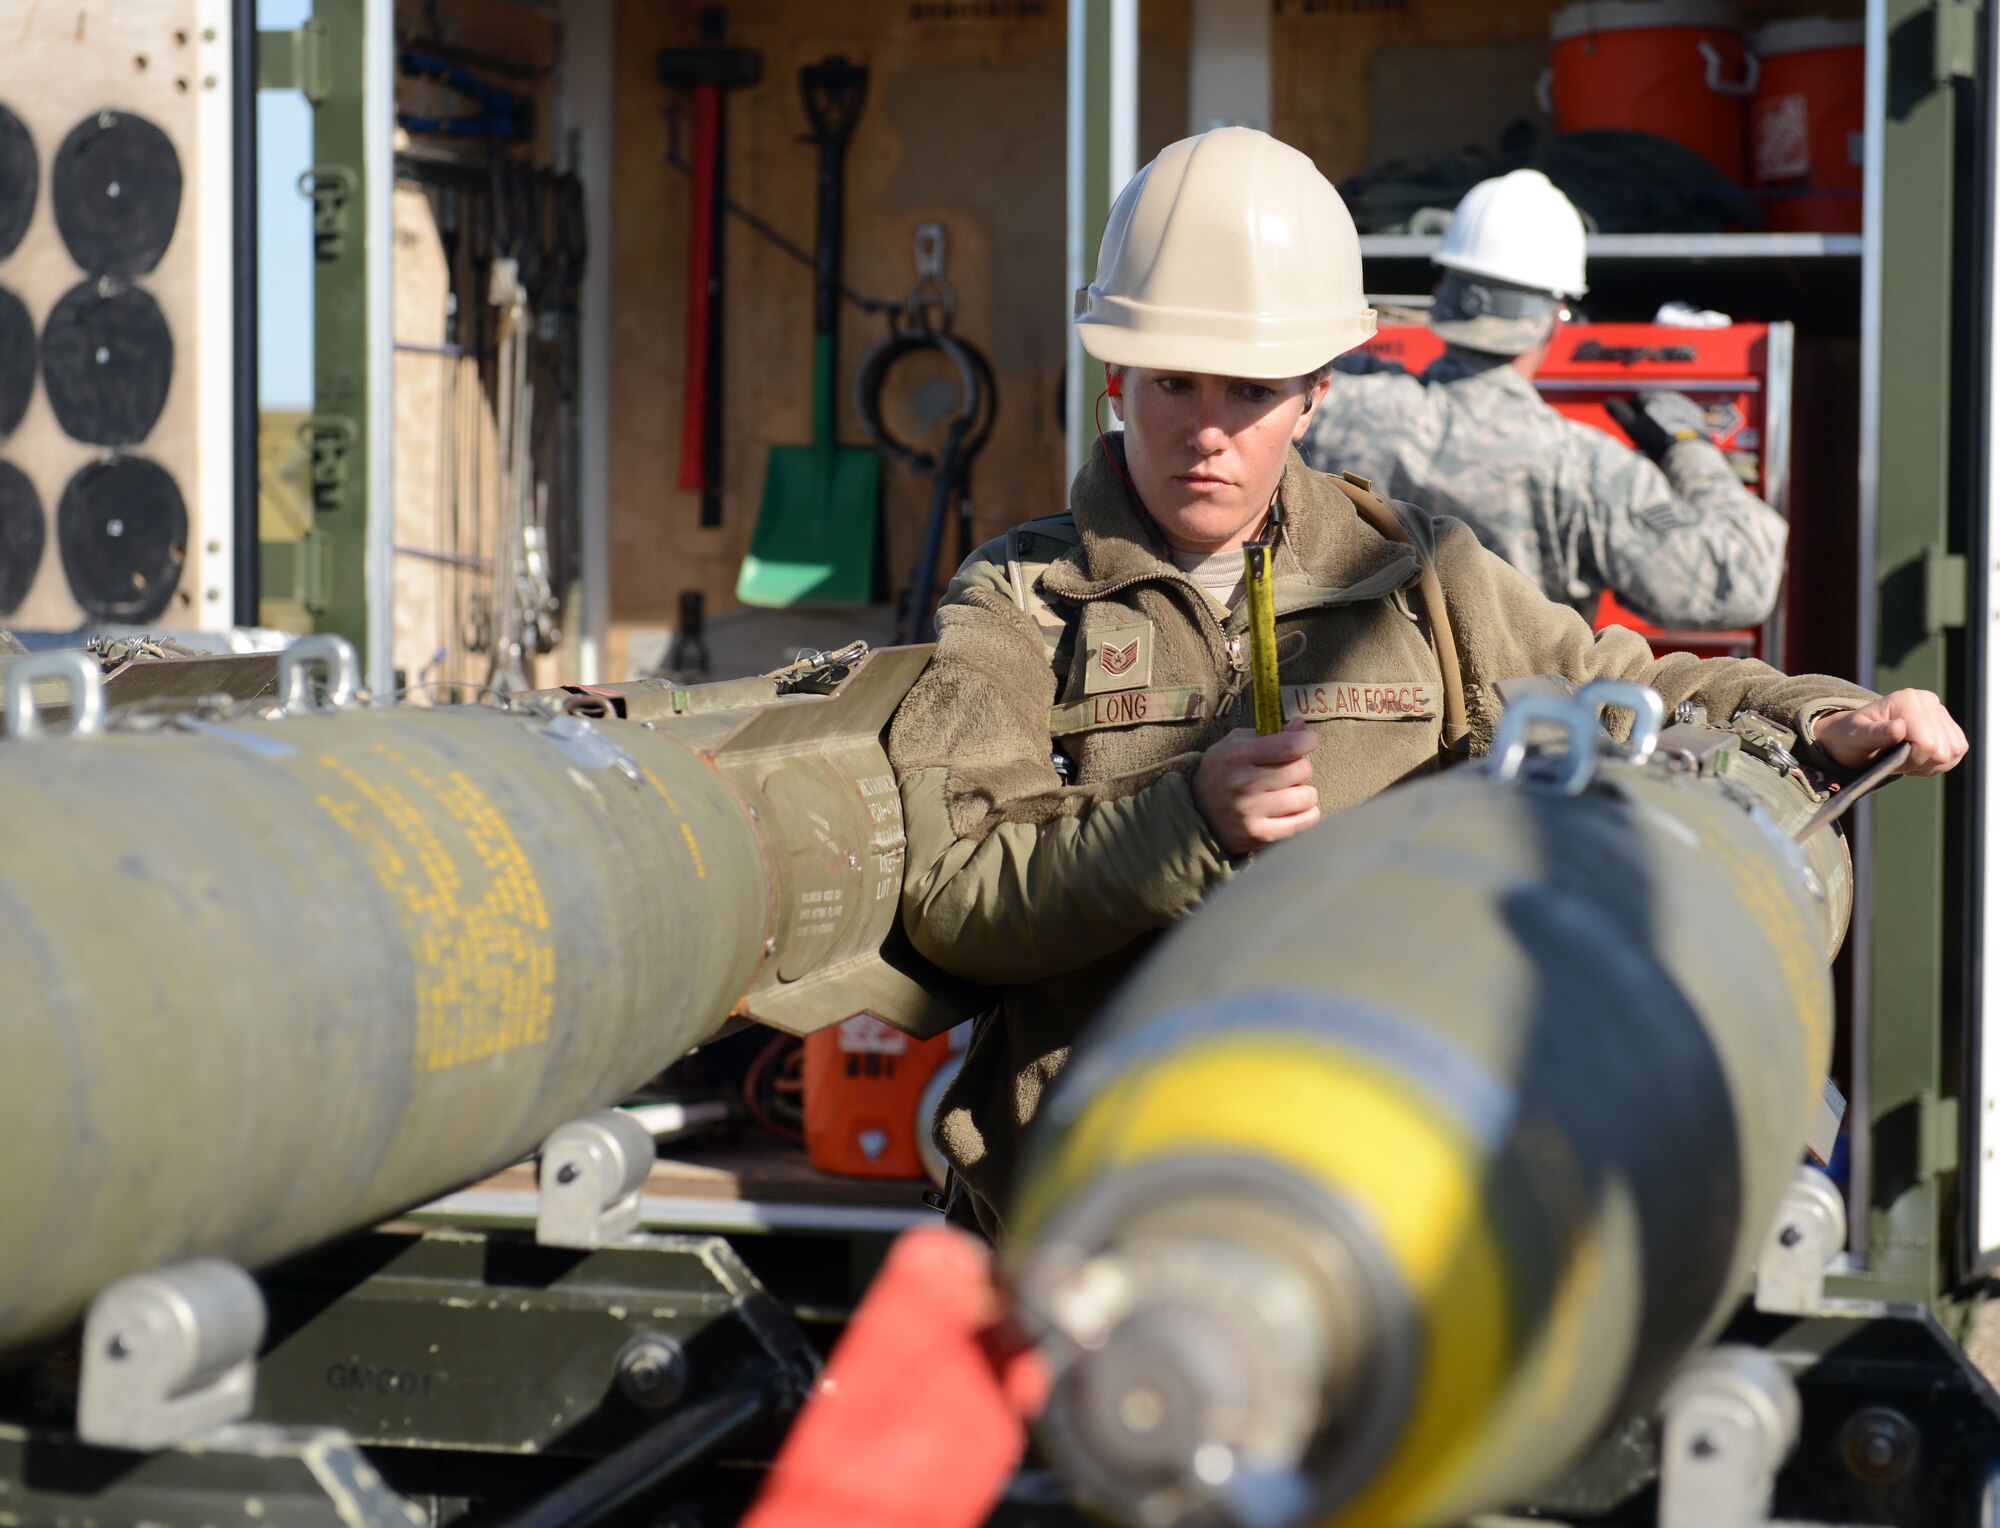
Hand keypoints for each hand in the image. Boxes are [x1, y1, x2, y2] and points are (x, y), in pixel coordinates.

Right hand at [1192, 720, 1319, 854]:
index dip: (1307, 740)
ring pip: (1306, 797)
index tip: (1307, 740)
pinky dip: (1306, 815)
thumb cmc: (1221, 773)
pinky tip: (1294, 810)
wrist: (1196, 813)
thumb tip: (1301, 726)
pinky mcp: (1259, 834)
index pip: (1289, 745)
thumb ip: (1268, 733)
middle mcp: (1244, 784)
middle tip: (1287, 773)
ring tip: (1289, 793)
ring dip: (1303, 793)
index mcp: (1237, 756)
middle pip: (1302, 770)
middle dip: (1300, 768)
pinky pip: (1304, 822)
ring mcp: (1251, 812)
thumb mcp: (1234, 744)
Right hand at [1607, 391, 1706, 462]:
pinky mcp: (1693, 411)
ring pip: (1666, 408)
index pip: (1636, 401)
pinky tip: (1674, 433)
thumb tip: (1608, 401)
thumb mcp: (1632, 427)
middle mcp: (1666, 396)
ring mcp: (1681, 402)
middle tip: (1648, 432)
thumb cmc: (1656, 439)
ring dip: (1662, 417)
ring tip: (1661, 434)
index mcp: (1649, 398)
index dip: (1634, 415)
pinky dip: (1676, 420)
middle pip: (1652, 403)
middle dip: (1649, 414)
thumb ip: (1620, 413)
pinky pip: (1680, 413)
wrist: (1685, 448)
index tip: (1636, 428)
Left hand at [1813, 689, 1966, 776]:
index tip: (1890, 756)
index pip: (1928, 743)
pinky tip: (1917, 758)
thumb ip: (1876, 734)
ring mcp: (1941, 712)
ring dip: (1929, 763)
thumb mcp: (1856, 738)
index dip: (1911, 759)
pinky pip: (1958, 752)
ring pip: (1954, 752)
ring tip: (1905, 757)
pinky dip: (1938, 763)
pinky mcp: (1949, 725)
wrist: (1855, 736)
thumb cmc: (1852, 738)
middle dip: (1918, 762)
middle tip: (1895, 757)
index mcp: (1907, 700)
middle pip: (1943, 751)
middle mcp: (1928, 701)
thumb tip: (1899, 727)